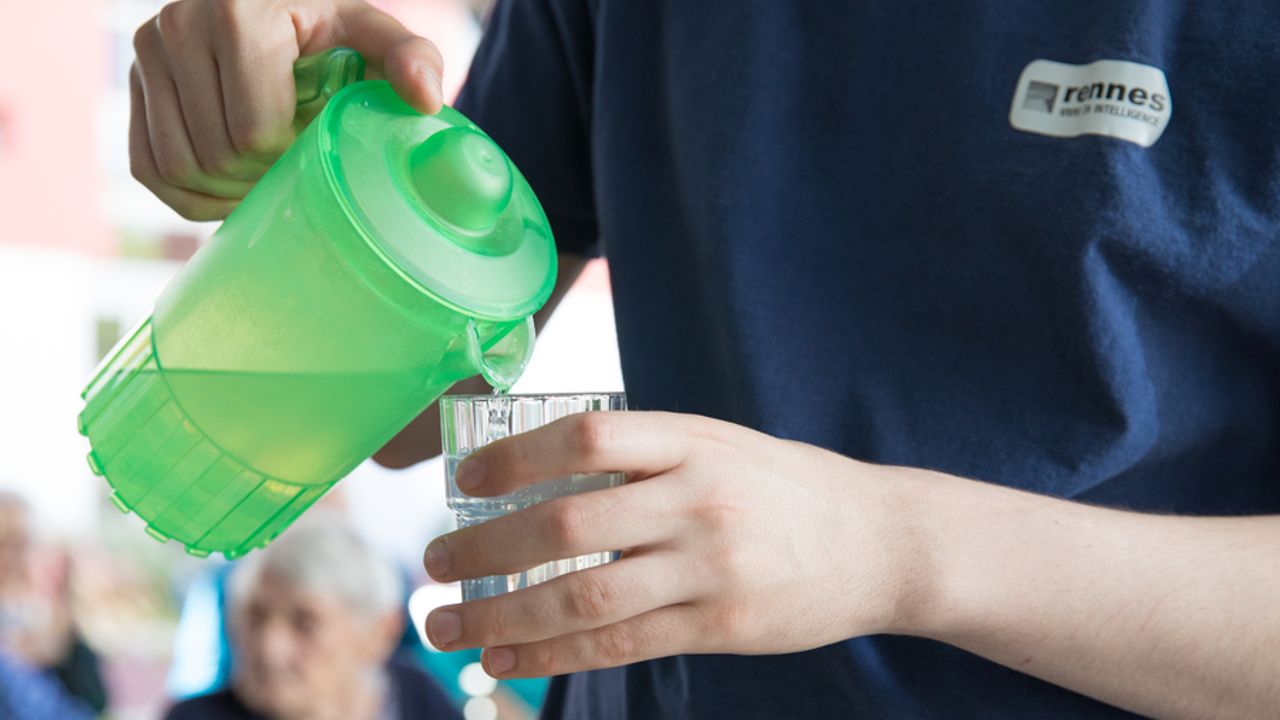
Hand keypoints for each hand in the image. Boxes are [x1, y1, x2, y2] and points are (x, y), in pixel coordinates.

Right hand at [131, 0, 444, 219]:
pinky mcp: (134, 84)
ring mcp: (147, 54)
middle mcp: (176, 26)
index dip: (290, 159)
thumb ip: (410, 58)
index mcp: (237, 16)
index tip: (315, 146)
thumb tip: (426, 100)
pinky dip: (189, 194)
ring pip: (178, 168)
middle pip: (215, 156)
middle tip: (294, 166)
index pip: (254, 133)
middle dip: (260, 177)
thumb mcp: (373, 36)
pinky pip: (149, 168)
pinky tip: (230, 183)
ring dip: (226, 191)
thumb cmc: (332, 31)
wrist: (279, 10)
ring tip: (266, 172)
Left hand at [422, 412, 931, 677]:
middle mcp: (699, 500)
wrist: (882, 541)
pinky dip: (555, 656)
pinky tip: (508, 659)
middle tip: (433, 565)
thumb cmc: (785, 486)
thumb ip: (644, 455)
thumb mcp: (720, 443)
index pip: (587, 440)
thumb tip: (541, 474)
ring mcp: (712, 568)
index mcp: (693, 440)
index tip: (463, 483)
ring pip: (585, 598)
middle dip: (486, 550)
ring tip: (449, 626)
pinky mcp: (722, 627)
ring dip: (504, 616)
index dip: (514, 460)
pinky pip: (622, 645)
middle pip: (569, 526)